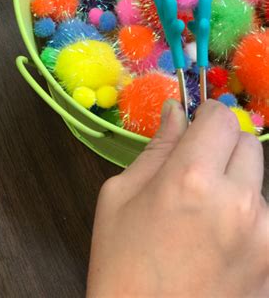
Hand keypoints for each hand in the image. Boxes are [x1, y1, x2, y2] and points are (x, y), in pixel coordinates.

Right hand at [87, 99, 268, 297]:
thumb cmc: (121, 265)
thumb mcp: (121, 196)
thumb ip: (156, 148)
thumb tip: (176, 112)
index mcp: (193, 178)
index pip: (221, 117)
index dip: (206, 114)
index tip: (195, 125)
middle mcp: (239, 202)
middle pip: (247, 143)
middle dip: (223, 145)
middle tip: (196, 168)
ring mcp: (264, 237)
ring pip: (258, 183)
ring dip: (237, 185)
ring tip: (205, 215)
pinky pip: (265, 221)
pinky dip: (246, 220)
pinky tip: (218, 243)